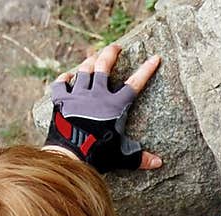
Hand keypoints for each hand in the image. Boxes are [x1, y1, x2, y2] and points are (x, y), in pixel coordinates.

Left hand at [45, 42, 162, 172]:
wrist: (71, 157)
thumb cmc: (99, 156)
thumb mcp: (122, 157)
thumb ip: (140, 158)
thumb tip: (159, 163)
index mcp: (115, 106)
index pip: (134, 84)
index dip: (146, 70)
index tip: (155, 58)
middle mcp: (97, 95)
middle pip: (105, 65)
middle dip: (111, 53)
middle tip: (116, 47)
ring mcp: (78, 95)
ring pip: (85, 70)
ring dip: (90, 62)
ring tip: (93, 57)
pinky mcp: (62, 100)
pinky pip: (61, 83)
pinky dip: (64, 78)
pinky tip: (68, 76)